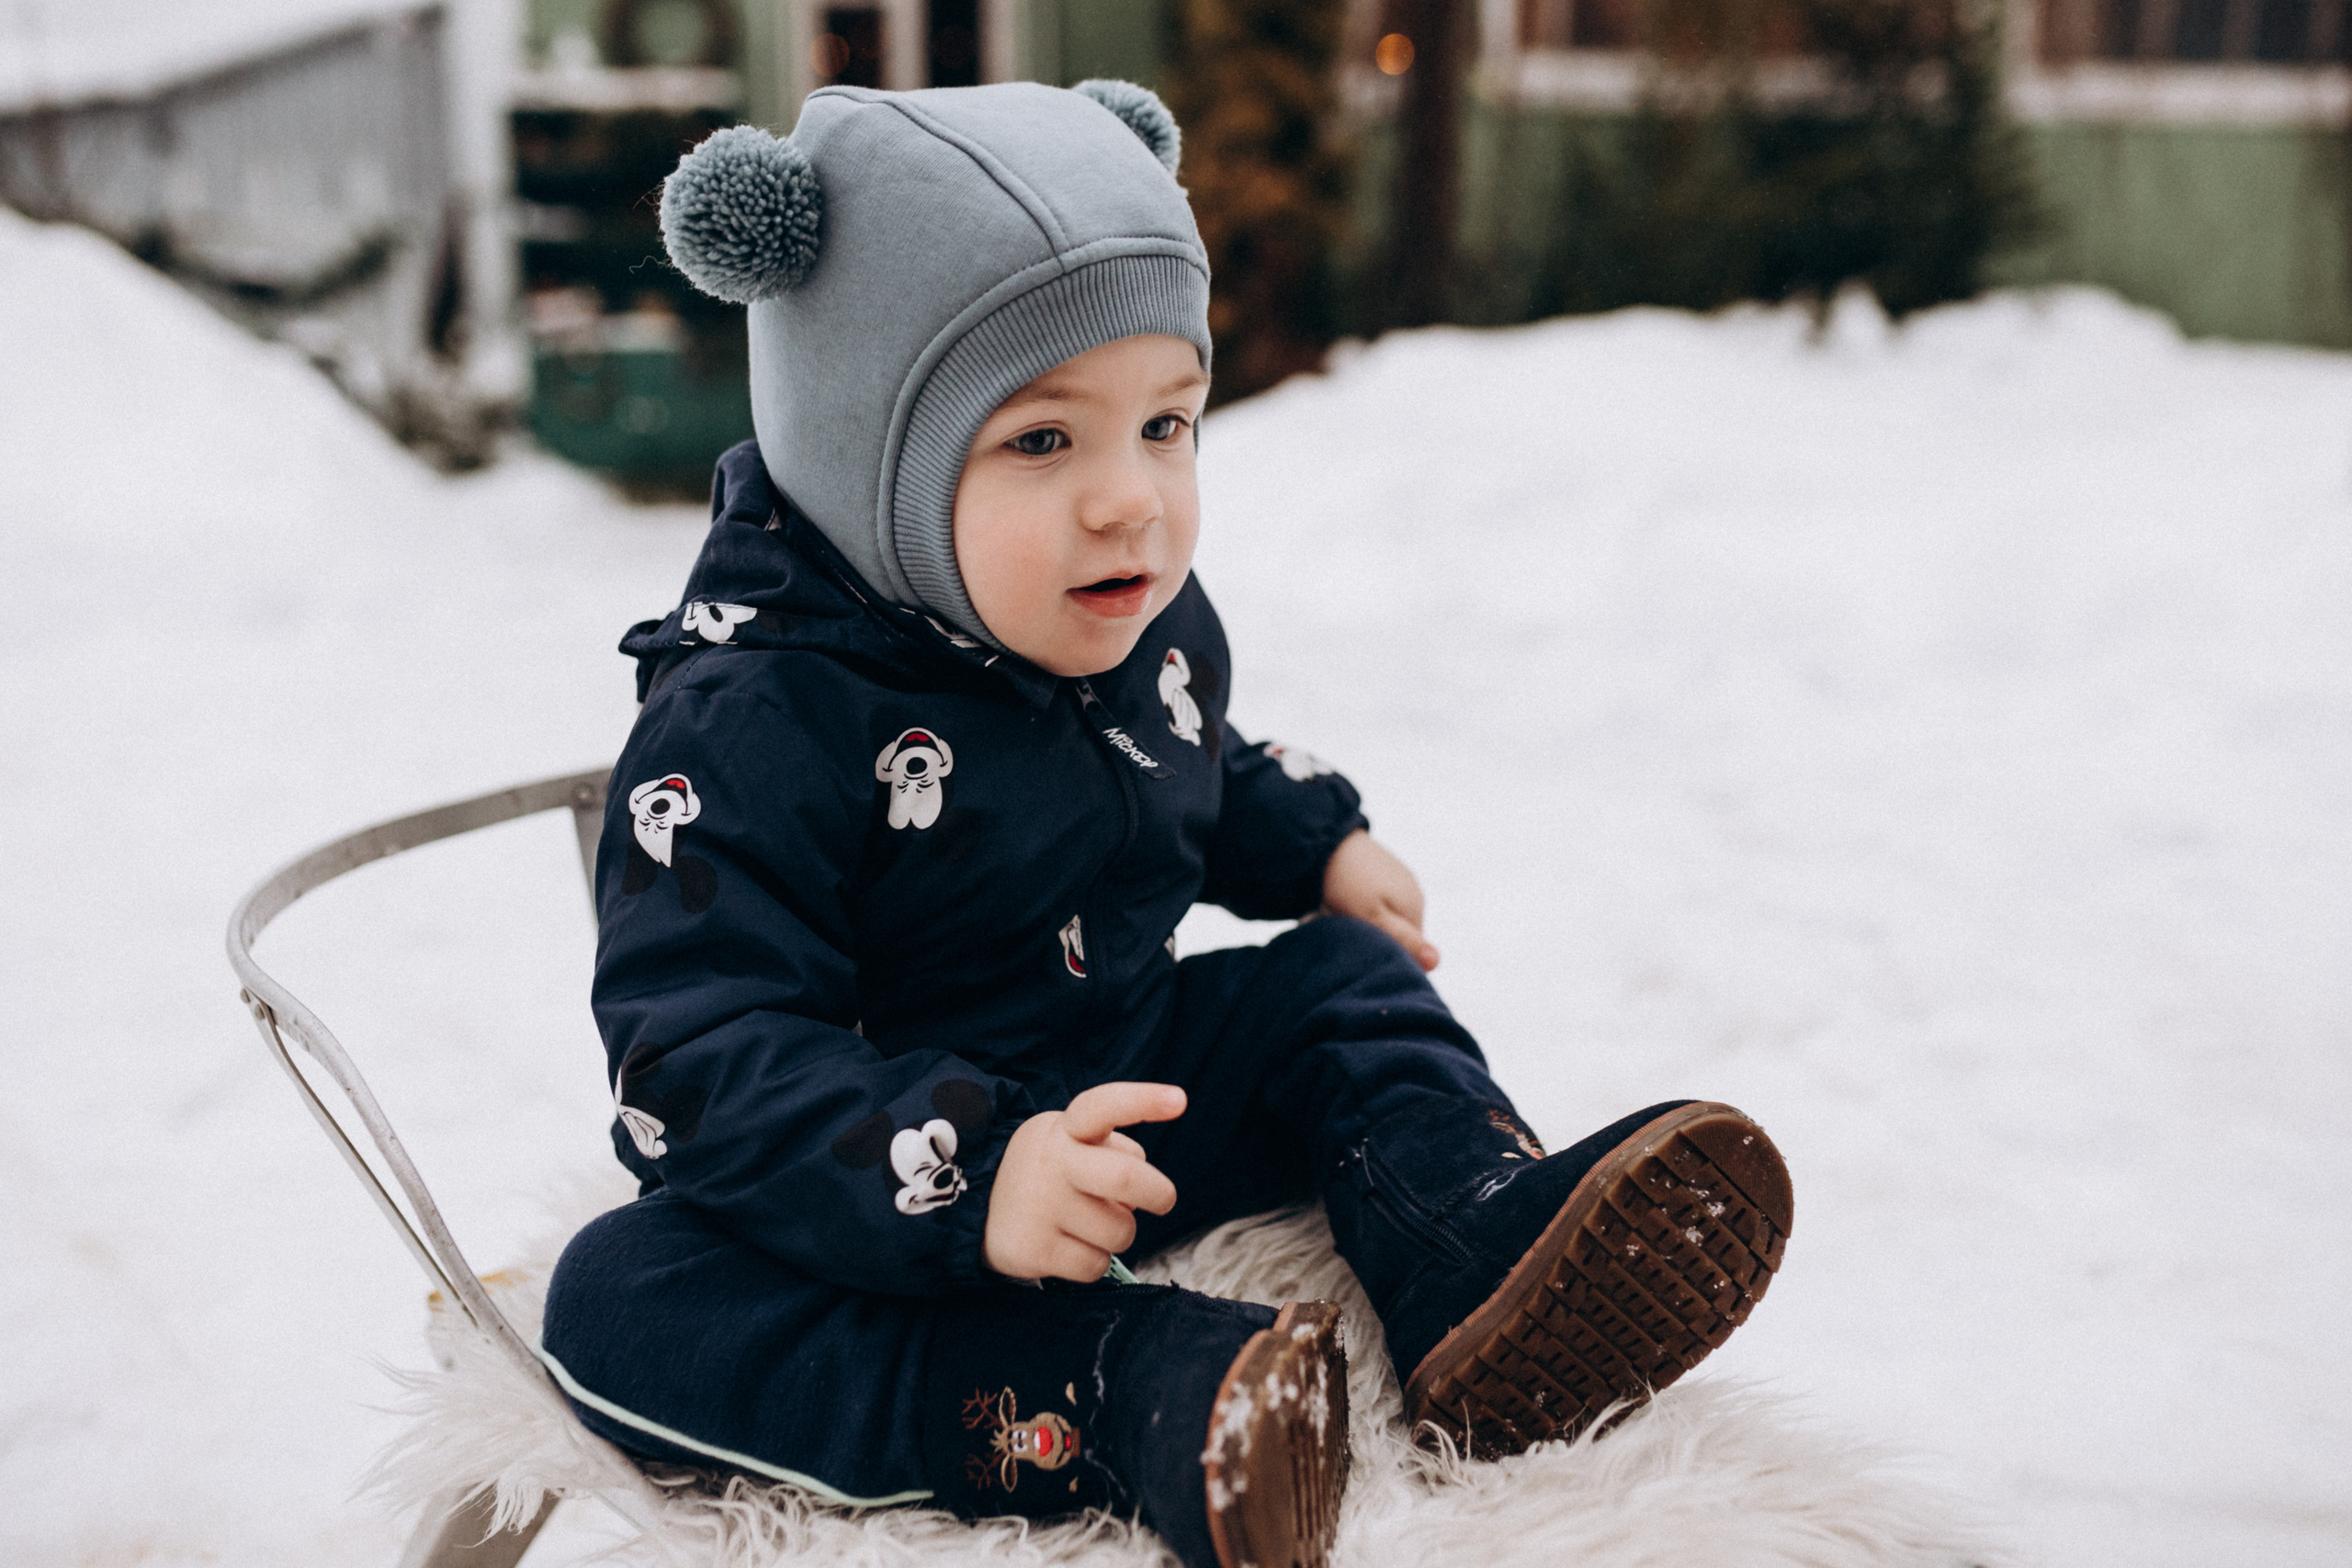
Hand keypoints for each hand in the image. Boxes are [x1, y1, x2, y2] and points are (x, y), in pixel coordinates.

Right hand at [983, 1081, 1183, 1281]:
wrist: (976, 1208)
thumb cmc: (1048, 1173)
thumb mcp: (1068, 1142)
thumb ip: (1110, 1150)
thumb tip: (1145, 1182)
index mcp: (1065, 1130)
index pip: (1102, 1106)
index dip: (1142, 1101)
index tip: (1178, 1100)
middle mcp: (1052, 1163)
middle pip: (1127, 1178)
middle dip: (1158, 1193)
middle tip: (1164, 1200)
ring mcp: (1041, 1208)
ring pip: (1120, 1231)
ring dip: (1119, 1233)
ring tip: (1089, 1223)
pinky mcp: (1034, 1249)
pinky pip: (1097, 1266)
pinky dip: (1095, 1262)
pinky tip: (1071, 1247)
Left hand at [1321, 829, 1438, 971]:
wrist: (1326, 841)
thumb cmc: (1347, 884)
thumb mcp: (1373, 918)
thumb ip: (1404, 940)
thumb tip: (1437, 962)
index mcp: (1415, 907)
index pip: (1411, 951)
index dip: (1386, 955)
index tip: (1360, 946)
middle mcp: (1414, 893)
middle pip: (1399, 934)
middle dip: (1375, 937)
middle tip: (1346, 929)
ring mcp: (1401, 880)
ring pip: (1387, 917)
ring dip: (1366, 921)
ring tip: (1340, 912)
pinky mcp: (1384, 871)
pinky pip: (1378, 899)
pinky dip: (1361, 904)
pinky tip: (1342, 898)